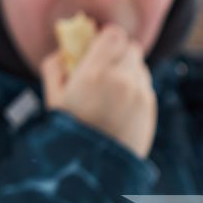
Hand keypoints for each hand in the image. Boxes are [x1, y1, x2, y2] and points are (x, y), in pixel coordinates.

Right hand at [40, 22, 156, 158]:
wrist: (95, 168)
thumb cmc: (68, 131)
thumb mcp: (52, 98)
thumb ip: (55, 67)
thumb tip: (64, 50)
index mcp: (95, 73)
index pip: (114, 34)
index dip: (106, 37)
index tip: (98, 45)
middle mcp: (122, 80)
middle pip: (131, 47)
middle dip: (118, 52)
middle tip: (105, 66)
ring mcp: (140, 94)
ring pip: (140, 66)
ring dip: (128, 70)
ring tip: (112, 88)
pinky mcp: (150, 108)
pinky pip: (145, 86)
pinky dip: (135, 88)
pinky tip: (120, 104)